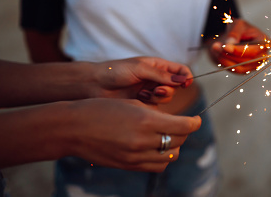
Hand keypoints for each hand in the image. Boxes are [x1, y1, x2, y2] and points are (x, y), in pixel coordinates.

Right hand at [67, 98, 201, 171]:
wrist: (74, 128)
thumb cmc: (102, 109)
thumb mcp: (133, 104)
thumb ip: (156, 114)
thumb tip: (176, 121)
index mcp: (146, 121)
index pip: (183, 126)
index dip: (194, 122)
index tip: (197, 119)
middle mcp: (143, 141)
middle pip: (178, 141)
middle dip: (185, 132)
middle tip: (184, 124)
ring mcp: (135, 156)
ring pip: (170, 156)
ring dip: (175, 146)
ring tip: (170, 136)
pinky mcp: (129, 165)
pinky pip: (156, 166)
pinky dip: (163, 158)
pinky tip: (158, 148)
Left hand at [91, 57, 193, 103]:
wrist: (94, 85)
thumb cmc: (115, 71)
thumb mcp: (140, 69)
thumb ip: (162, 75)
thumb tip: (184, 80)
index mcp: (157, 66)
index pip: (180, 70)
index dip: (186, 77)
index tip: (185, 83)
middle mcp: (156, 79)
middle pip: (175, 87)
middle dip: (167, 90)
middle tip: (156, 91)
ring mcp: (150, 92)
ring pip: (166, 98)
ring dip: (157, 97)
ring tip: (142, 95)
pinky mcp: (143, 105)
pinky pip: (156, 108)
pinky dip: (149, 105)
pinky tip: (137, 100)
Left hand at [209, 19, 267, 72]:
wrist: (233, 37)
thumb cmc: (239, 29)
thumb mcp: (238, 24)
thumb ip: (235, 33)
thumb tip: (230, 44)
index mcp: (264, 42)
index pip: (254, 51)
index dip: (240, 50)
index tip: (225, 46)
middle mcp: (262, 56)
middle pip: (247, 60)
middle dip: (230, 54)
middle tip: (215, 46)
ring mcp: (254, 65)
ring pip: (240, 67)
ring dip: (225, 59)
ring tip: (215, 47)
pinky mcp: (245, 70)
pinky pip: (235, 70)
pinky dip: (224, 63)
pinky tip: (218, 53)